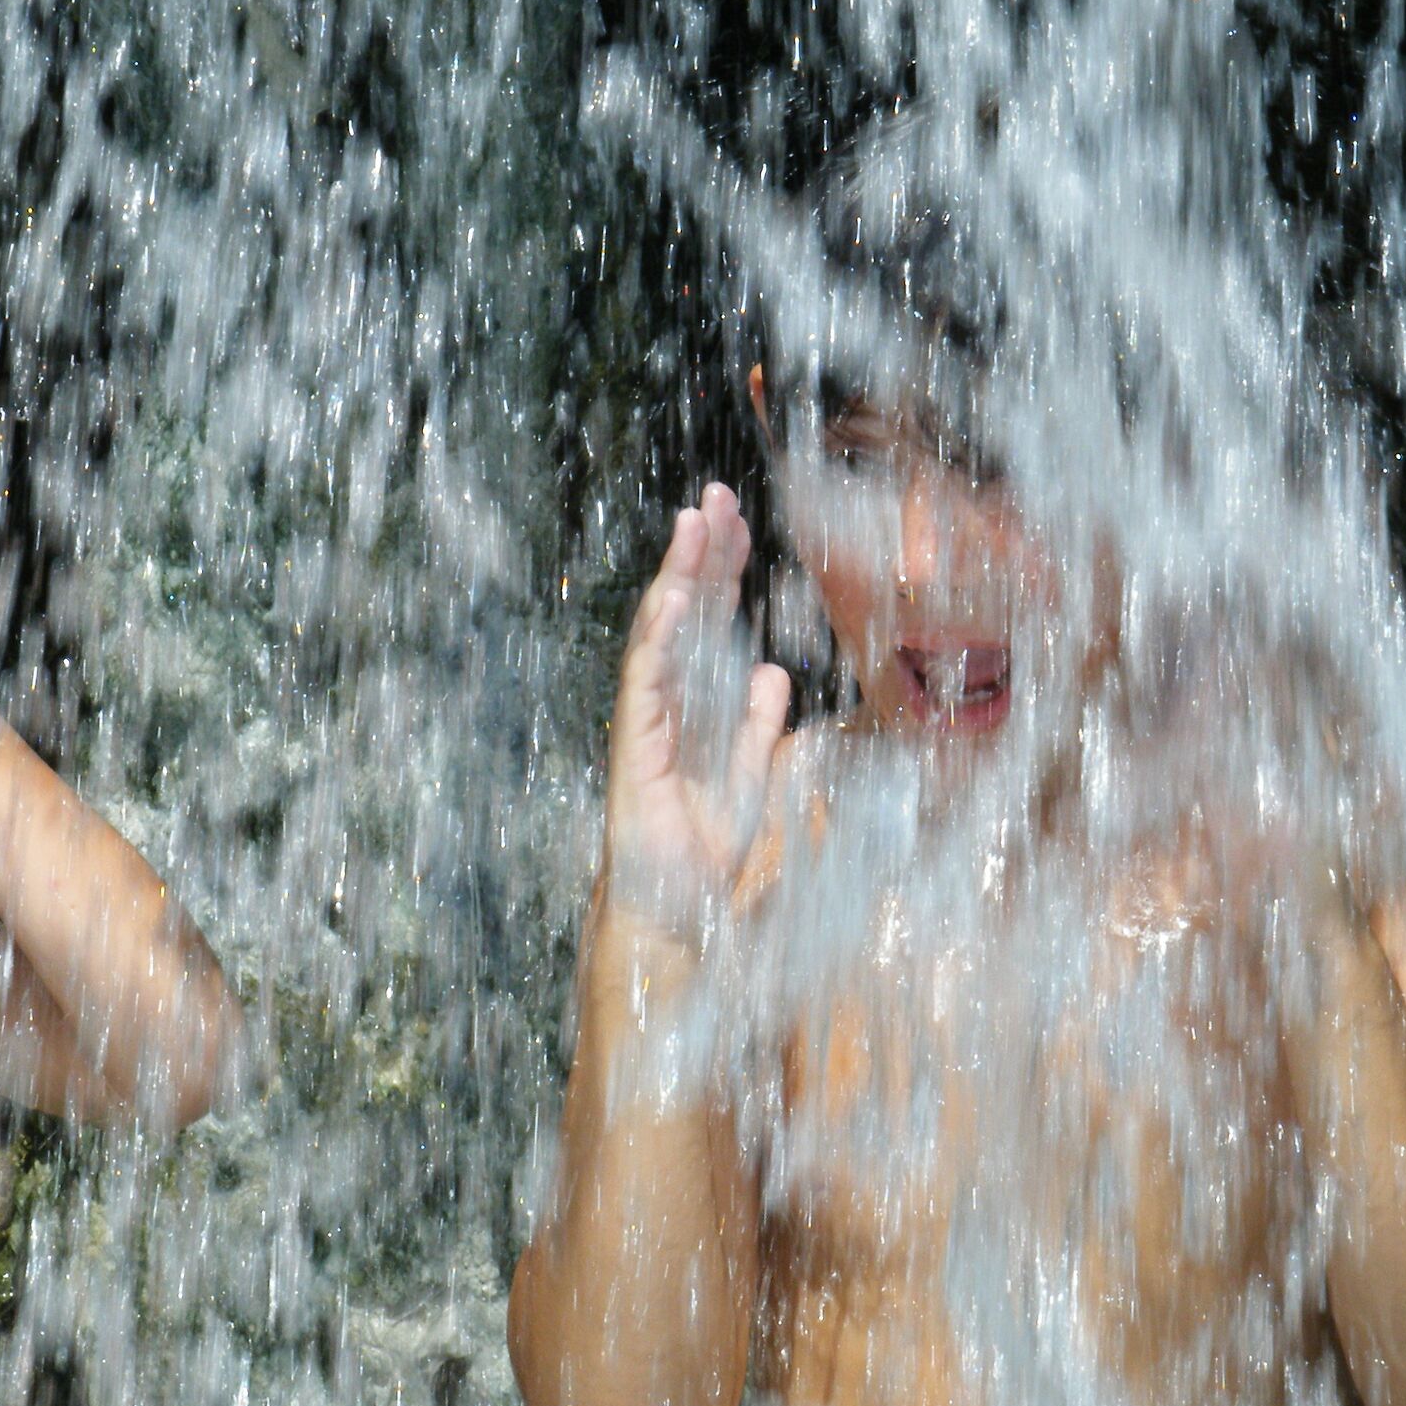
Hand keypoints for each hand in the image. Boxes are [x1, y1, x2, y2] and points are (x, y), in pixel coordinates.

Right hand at [602, 483, 789, 931]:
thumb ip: (760, 725)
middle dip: (701, 554)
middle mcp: (669, 700)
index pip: (712, 622)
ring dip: (678, 576)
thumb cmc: (702, 852)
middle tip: (714, 495)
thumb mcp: (752, 778)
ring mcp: (648, 717)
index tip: (740, 520)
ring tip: (693, 524)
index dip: (726, 571)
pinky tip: (675, 597)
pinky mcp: (635, 742)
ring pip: (663, 632)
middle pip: (687, 613)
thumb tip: (771, 670)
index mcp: (698, 702)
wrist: (674, 911)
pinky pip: (647, 679)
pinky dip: (660, 637)